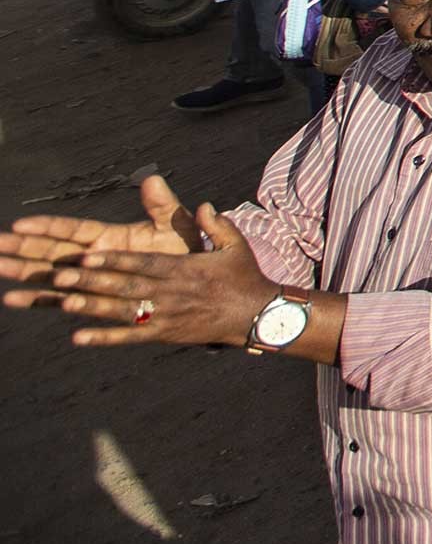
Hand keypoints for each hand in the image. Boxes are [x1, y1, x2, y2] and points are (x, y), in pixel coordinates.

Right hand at [0, 176, 201, 285]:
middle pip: (51, 250)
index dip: (48, 226)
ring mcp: (90, 278)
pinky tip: (12, 298)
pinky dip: (38, 299)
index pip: (73, 229)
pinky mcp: (93, 298)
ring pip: (49, 273)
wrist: (198, 281)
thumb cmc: (185, 249)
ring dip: (21, 270)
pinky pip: (61, 300)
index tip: (20, 223)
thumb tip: (152, 180)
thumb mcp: (175, 226)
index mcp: (111, 237)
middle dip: (21, 246)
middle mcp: (94, 257)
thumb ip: (163, 206)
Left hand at [14, 200, 273, 347]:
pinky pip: (130, 337)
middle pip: (126, 286)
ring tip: (63, 302)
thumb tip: (204, 205)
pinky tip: (78, 337)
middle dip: (93, 281)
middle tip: (61, 276)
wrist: (257, 316)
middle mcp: (172, 293)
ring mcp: (166, 316)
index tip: (87, 256)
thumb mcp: (236, 245)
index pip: (143, 263)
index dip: (114, 260)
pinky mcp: (164, 335)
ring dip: (92, 307)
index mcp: (185, 269)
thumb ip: (217, 225)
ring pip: (123, 311)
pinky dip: (104, 338)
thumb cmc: (244, 276)